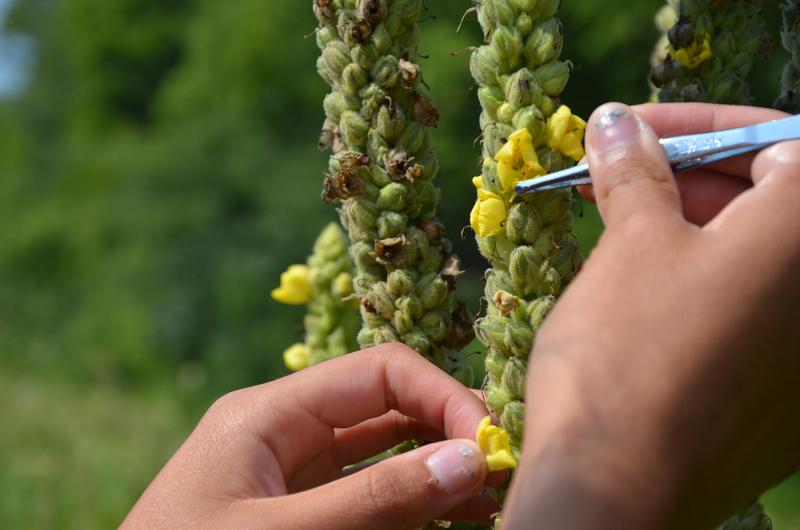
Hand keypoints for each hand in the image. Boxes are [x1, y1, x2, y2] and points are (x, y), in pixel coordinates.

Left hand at [122, 344, 494, 529]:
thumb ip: (375, 503)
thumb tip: (468, 461)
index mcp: (267, 413)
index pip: (377, 373)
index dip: (441, 397)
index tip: (488, 443)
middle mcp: (286, 434)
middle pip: (387, 408)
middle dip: (448, 431)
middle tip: (503, 469)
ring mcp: (295, 477)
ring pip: (386, 455)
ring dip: (440, 470)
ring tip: (493, 498)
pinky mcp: (302, 514)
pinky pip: (370, 496)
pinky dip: (415, 502)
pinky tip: (457, 514)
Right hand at [503, 103, 799, 529]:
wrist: (615, 499)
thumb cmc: (624, 355)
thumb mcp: (629, 245)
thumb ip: (635, 171)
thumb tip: (618, 122)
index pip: (778, 139)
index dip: (698, 125)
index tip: (632, 130)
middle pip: (773, 197)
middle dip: (690, 175)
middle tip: (615, 178)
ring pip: (758, 258)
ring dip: (692, 228)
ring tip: (619, 233)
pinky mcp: (787, 402)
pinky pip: (755, 314)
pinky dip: (706, 284)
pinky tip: (645, 296)